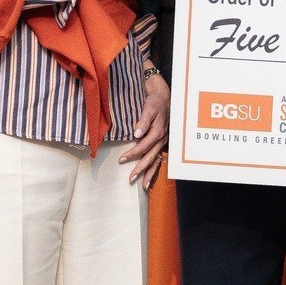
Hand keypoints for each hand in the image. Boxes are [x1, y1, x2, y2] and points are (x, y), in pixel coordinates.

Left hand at [118, 71, 169, 187]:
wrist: (163, 98)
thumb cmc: (155, 102)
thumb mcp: (149, 108)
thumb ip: (144, 120)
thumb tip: (137, 133)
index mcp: (158, 131)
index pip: (144, 146)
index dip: (133, 153)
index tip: (122, 159)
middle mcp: (161, 139)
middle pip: (151, 157)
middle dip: (141, 169)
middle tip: (131, 179)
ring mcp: (162, 142)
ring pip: (156, 160)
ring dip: (149, 173)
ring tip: (143, 185)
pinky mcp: (161, 143)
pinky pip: (158, 158)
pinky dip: (154, 169)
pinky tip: (149, 177)